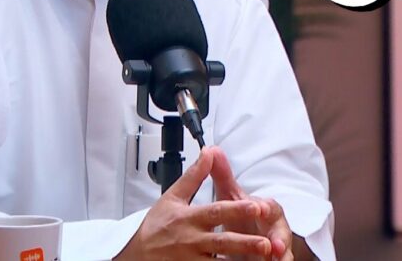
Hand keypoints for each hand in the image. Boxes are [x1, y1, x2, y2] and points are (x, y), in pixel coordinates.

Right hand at [115, 147, 273, 260]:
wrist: (135, 254)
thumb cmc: (155, 226)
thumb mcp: (172, 197)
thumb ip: (194, 176)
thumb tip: (209, 152)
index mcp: (188, 218)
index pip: (215, 213)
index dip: (236, 210)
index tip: (256, 207)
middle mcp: (191, 240)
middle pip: (221, 242)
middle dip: (244, 243)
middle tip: (266, 243)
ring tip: (262, 260)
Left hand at [210, 148, 309, 260]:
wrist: (243, 240)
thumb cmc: (241, 218)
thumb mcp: (230, 198)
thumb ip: (223, 177)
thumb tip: (212, 150)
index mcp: (266, 210)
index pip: (270, 207)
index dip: (266, 208)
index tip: (260, 208)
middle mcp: (274, 229)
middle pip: (282, 232)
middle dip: (280, 238)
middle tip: (275, 246)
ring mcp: (276, 248)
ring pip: (284, 252)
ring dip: (281, 256)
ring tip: (277, 260)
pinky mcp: (273, 260)